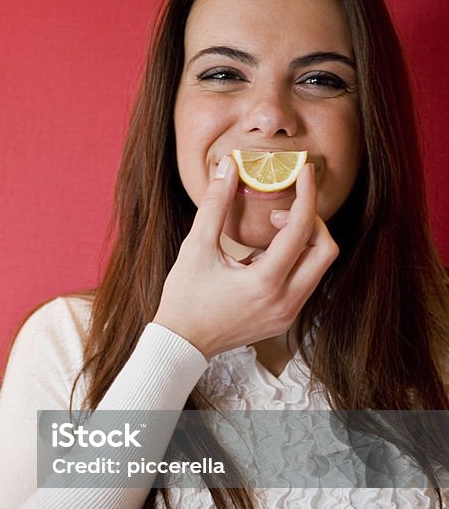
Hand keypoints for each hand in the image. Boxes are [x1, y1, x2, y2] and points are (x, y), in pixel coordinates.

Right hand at [151, 158, 338, 359]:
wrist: (182, 342)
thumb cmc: (185, 297)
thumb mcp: (196, 247)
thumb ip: (215, 204)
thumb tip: (228, 166)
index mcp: (265, 283)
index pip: (301, 230)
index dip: (306, 195)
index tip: (304, 172)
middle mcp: (285, 301)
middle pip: (326, 250)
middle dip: (311, 221)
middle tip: (282, 209)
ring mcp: (288, 313)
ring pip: (319, 267)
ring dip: (305, 242)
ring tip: (271, 230)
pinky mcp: (285, 319)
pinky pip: (306, 282)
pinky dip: (296, 260)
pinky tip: (267, 253)